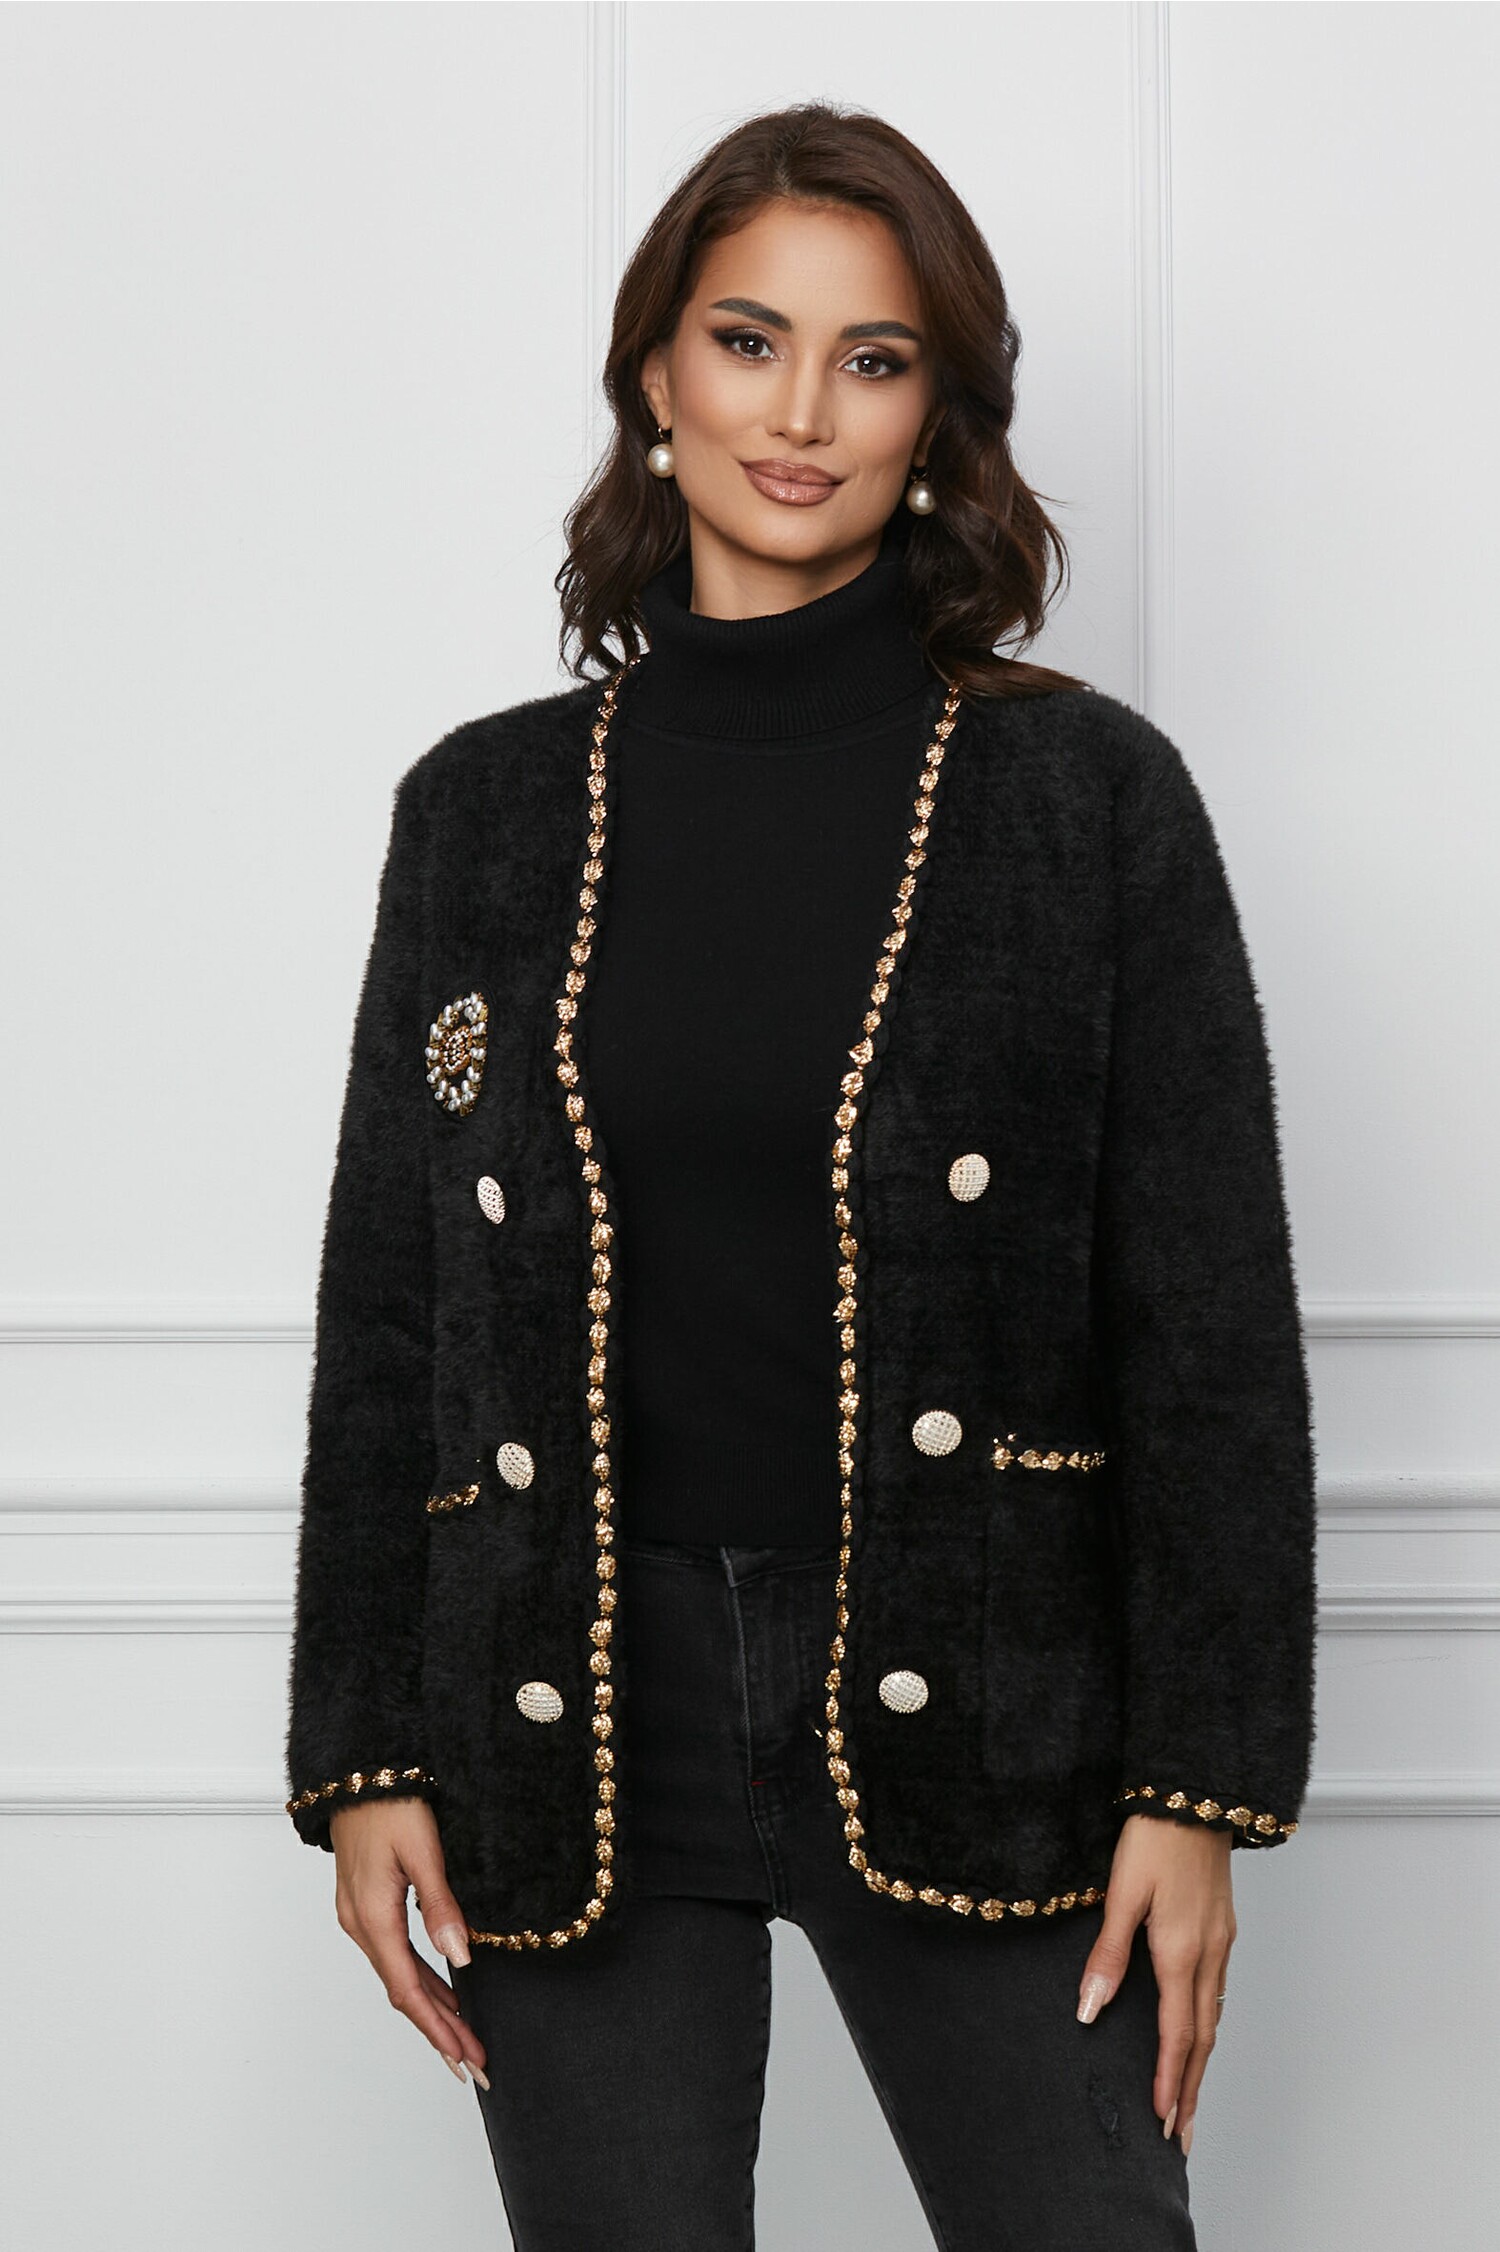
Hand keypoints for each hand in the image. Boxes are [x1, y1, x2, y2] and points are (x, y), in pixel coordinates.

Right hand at [329, 1797, 489, 2087]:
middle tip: (474, 2064)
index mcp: (373, 1916)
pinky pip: (395, 1955)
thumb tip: (461, 1957)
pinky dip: (421, 1981)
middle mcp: (361, 1924)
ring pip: (399, 1976)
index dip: (438, 2029)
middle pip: (403, 1993)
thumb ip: (441, 1904)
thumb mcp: (423, 1850)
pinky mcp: (366, 1904)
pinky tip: (444, 1991)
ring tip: (464, 2039)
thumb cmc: (392, 1801)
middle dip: (440, 2032)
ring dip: (432, 2010)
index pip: (408, 1990)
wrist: (357, 1770)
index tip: (465, 2058)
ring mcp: (360, 1915)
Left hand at [1074, 1813, 1235, 2153]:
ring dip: (1201, 2063)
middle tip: (1181, 2135)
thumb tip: (1090, 2009)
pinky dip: (1207, 2027)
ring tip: (1188, 2099)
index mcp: (1181, 1951)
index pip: (1177, 2034)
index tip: (1162, 2121)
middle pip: (1202, 2039)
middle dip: (1191, 2090)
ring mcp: (1221, 1942)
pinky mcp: (1222, 1928)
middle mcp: (1208, 1955)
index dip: (1169, 2081)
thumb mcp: (1122, 1892)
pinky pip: (1217, 1993)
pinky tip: (1198, 2034)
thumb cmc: (1154, 1837)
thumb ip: (1108, 1954)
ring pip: (1213, 2018)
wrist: (1193, 1794)